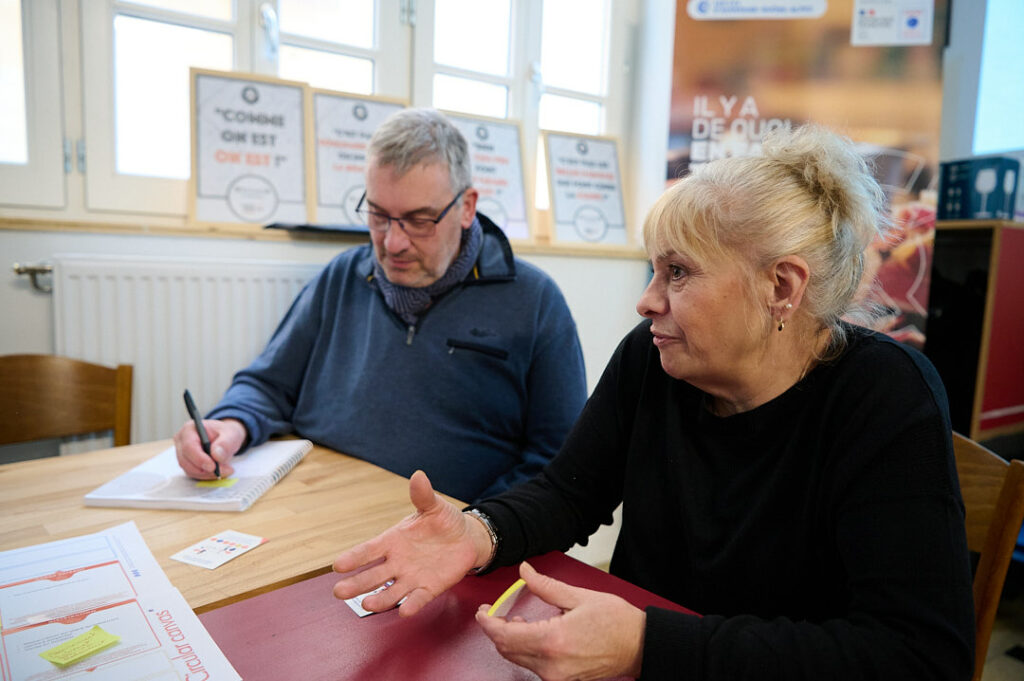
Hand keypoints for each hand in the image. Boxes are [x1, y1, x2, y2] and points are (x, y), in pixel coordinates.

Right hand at [173, 417, 245, 478]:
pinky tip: (220, 471)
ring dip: (208, 474)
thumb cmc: (226, 433)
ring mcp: (182, 454)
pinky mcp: (187, 464)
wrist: (225, 438)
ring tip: (226, 469)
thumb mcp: (231, 434)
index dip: (199, 459)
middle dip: (206, 469)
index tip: (213, 467)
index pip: (188, 446)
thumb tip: (217, 456)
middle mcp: (181, 442)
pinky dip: (207, 475)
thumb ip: (225, 443)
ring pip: (190, 470)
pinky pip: (194, 474)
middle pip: (186, 461)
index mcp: (189, 430)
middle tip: (225, 470)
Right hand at [332, 470, 490, 616]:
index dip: (354, 557)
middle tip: (338, 592)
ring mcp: (412, 577)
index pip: (369, 550)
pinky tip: (405, 611)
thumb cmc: (443, 521)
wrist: (466, 539)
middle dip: (357, 584)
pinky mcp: (429, 588)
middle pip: (373, 575)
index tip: (337, 565)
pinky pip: (419, 598)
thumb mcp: (433, 506)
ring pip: (392, 591)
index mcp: (393, 541)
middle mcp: (397, 562)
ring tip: (368, 604)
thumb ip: (422, 496)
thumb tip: (418, 476)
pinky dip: (412, 604)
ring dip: (381, 599)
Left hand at [475, 562, 645, 680]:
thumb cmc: (616, 622)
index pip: (505, 635)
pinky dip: (525, 649)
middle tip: (492, 612)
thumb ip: (546, 586)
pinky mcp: (562, 680)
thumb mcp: (579, 596)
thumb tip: (525, 571)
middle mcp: (552, 664)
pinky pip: (533, 665)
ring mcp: (556, 676)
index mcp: (554, 640)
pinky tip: (531, 634)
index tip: (483, 611)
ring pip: (518, 659)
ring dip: (510, 639)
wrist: (639, 646)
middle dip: (495, 630)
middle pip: (507, 649)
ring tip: (515, 619)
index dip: (488, 622)